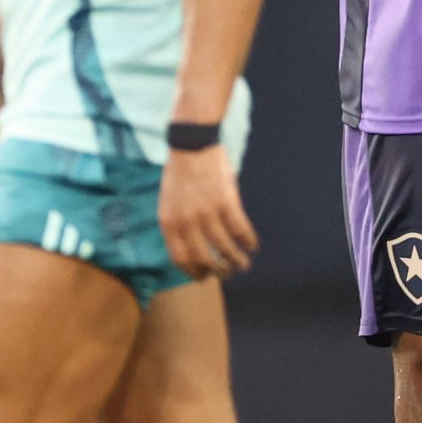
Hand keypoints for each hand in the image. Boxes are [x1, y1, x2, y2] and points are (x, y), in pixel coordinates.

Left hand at [159, 145, 258, 281]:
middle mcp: (186, 222)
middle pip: (205, 258)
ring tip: (243, 265)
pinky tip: (253, 245)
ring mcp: (207, 213)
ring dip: (236, 260)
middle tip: (227, 273)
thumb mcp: (168, 202)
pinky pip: (240, 229)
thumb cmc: (180, 172)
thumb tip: (191, 248)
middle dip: (218, 270)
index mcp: (169, 222)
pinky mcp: (226, 202)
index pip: (180, 258)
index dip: (194, 271)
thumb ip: (177, 225)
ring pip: (225, 248)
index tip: (205, 276)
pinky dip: (248, 240)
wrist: (191, 145)